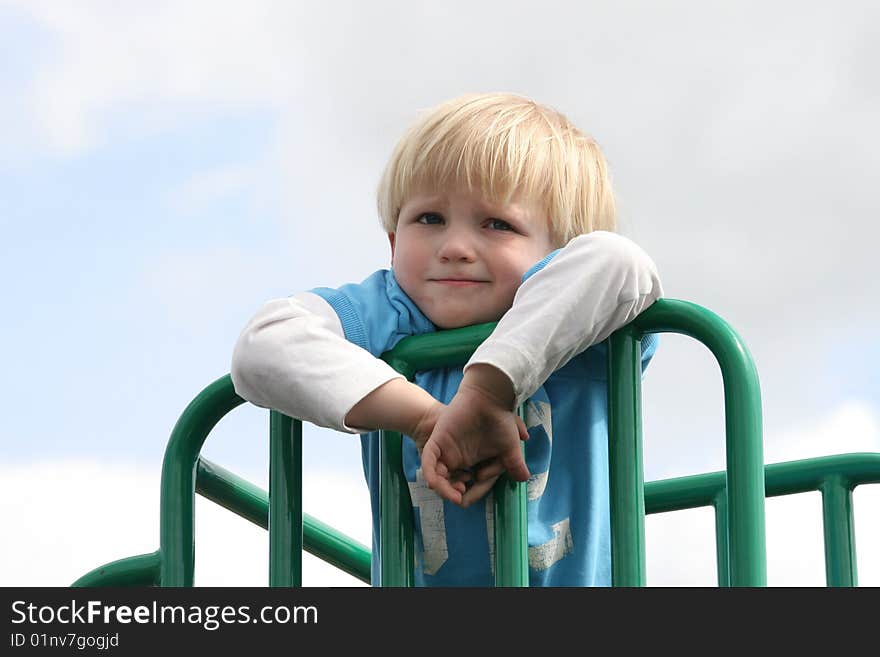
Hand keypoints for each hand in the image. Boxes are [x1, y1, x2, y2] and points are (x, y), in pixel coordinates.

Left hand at [421, 373, 529, 504]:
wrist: (489, 396)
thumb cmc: (500, 418)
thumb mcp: (510, 445)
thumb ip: (513, 463)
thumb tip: (524, 478)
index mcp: (472, 460)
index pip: (469, 484)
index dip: (471, 494)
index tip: (470, 500)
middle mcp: (457, 458)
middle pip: (452, 483)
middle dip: (454, 494)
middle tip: (461, 498)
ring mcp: (446, 450)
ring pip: (437, 476)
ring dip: (444, 489)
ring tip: (456, 494)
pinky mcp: (437, 441)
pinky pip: (428, 462)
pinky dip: (430, 474)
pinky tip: (435, 483)